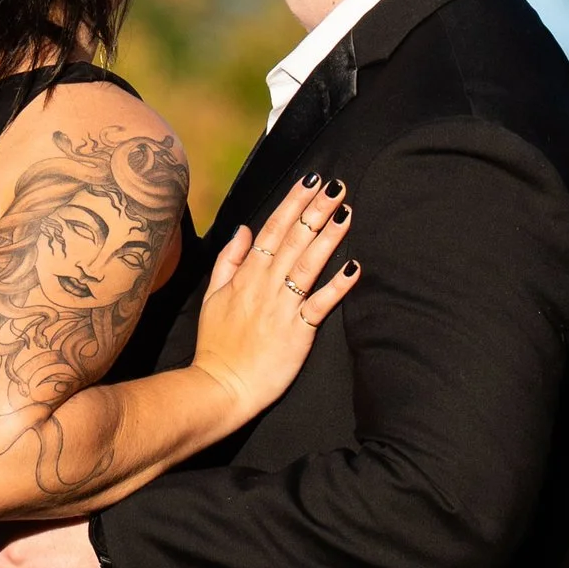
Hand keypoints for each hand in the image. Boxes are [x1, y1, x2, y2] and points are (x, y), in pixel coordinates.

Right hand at [191, 176, 358, 420]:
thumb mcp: (213, 296)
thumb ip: (229, 260)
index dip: (294, 203)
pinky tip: (355, 268)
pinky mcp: (298, 332)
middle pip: (294, 239)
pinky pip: (320, 304)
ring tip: (347, 212)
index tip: (311, 180)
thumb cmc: (217, 345)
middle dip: (316, 209)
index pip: (274, 230)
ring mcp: (282, 307)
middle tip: (338, 185)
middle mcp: (266, 285)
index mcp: (247, 275)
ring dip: (329, 237)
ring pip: (308, 264)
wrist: (221, 387)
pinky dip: (337, 286)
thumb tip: (244, 228)